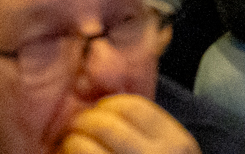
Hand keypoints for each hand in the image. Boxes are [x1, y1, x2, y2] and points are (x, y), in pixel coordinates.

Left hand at [60, 94, 197, 153]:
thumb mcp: (169, 152)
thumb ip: (147, 130)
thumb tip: (109, 95)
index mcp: (176, 143)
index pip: (130, 105)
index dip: (106, 106)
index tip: (98, 116)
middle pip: (104, 122)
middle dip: (82, 124)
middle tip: (75, 133)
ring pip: (81, 146)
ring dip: (69, 146)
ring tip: (70, 151)